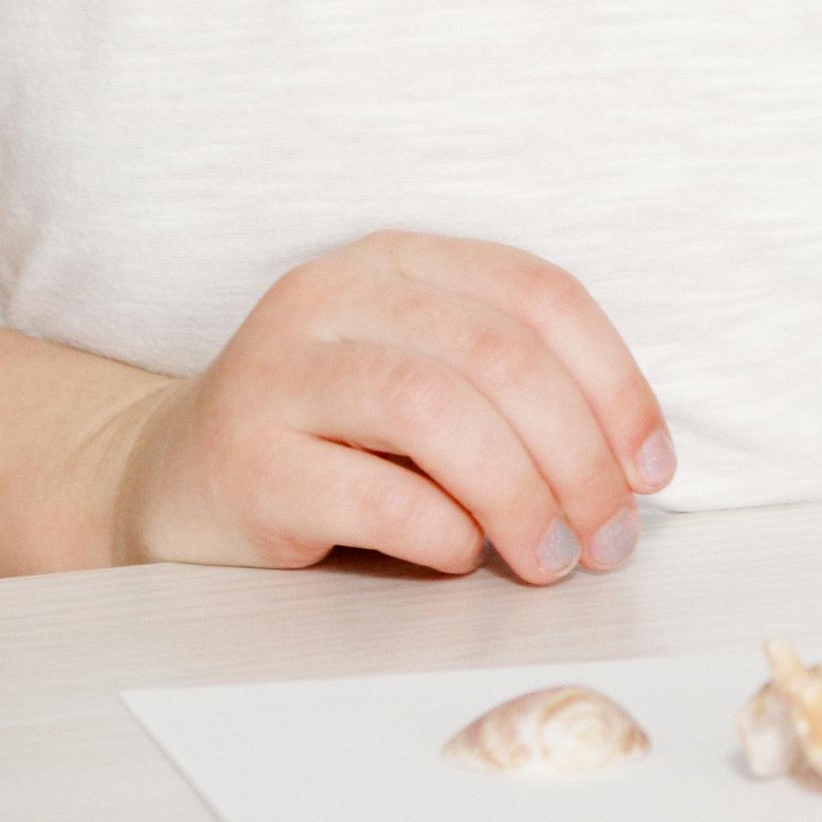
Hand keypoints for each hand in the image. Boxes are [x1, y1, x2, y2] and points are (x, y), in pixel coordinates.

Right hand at [101, 233, 674, 584]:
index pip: (538, 293)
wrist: (170, 484)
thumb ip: (511, 392)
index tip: (652, 471)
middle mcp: (332, 297)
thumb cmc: (331, 442)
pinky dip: (443, 534)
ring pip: (437, 410)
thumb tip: (632, 470)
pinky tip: (458, 558)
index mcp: (395, 261)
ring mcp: (278, 373)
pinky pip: (375, 496)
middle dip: (578, 456)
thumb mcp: (423, 381)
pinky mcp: (244, 462)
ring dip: (521, 496)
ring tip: (549, 560)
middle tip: (607, 540)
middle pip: (498, 353)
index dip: (615, 382)